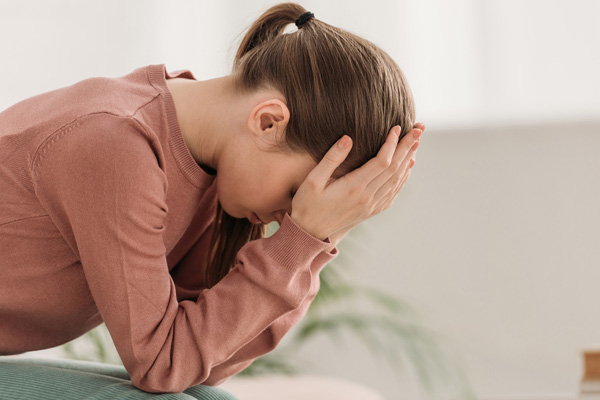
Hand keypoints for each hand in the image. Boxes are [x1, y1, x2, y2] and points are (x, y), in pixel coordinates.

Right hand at [290, 123, 423, 239]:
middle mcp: (367, 197)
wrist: (309, 233)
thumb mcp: (313, 180)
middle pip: (395, 169)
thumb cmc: (307, 204)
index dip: (392, 143)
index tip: (397, 127)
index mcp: (354, 187)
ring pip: (397, 180)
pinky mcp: (371, 211)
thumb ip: (331, 158)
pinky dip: (403, 177)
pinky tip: (407, 167)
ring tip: (416, 143)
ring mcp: (371, 206)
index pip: (382, 161)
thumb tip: (348, 138)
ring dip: (408, 160)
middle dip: (407, 147)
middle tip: (418, 129)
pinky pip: (393, 192)